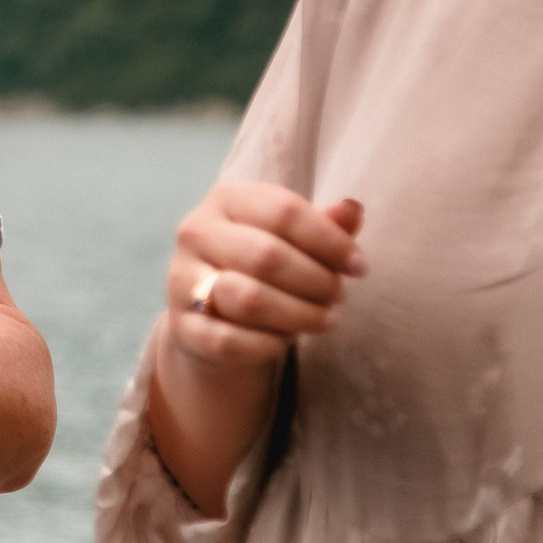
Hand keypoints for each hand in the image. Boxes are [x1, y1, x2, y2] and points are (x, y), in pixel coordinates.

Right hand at [163, 183, 364, 369]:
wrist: (211, 312)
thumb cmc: (261, 266)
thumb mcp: (290, 237)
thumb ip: (322, 224)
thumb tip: (352, 209)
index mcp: (226, 198)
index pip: (284, 211)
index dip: (331, 241)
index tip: (359, 266)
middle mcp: (196, 232)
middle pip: (267, 256)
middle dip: (317, 280)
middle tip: (339, 296)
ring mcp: (182, 279)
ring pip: (249, 299)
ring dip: (299, 314)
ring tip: (325, 319)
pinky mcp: (182, 326)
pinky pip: (231, 341)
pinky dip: (269, 344)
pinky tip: (286, 339)